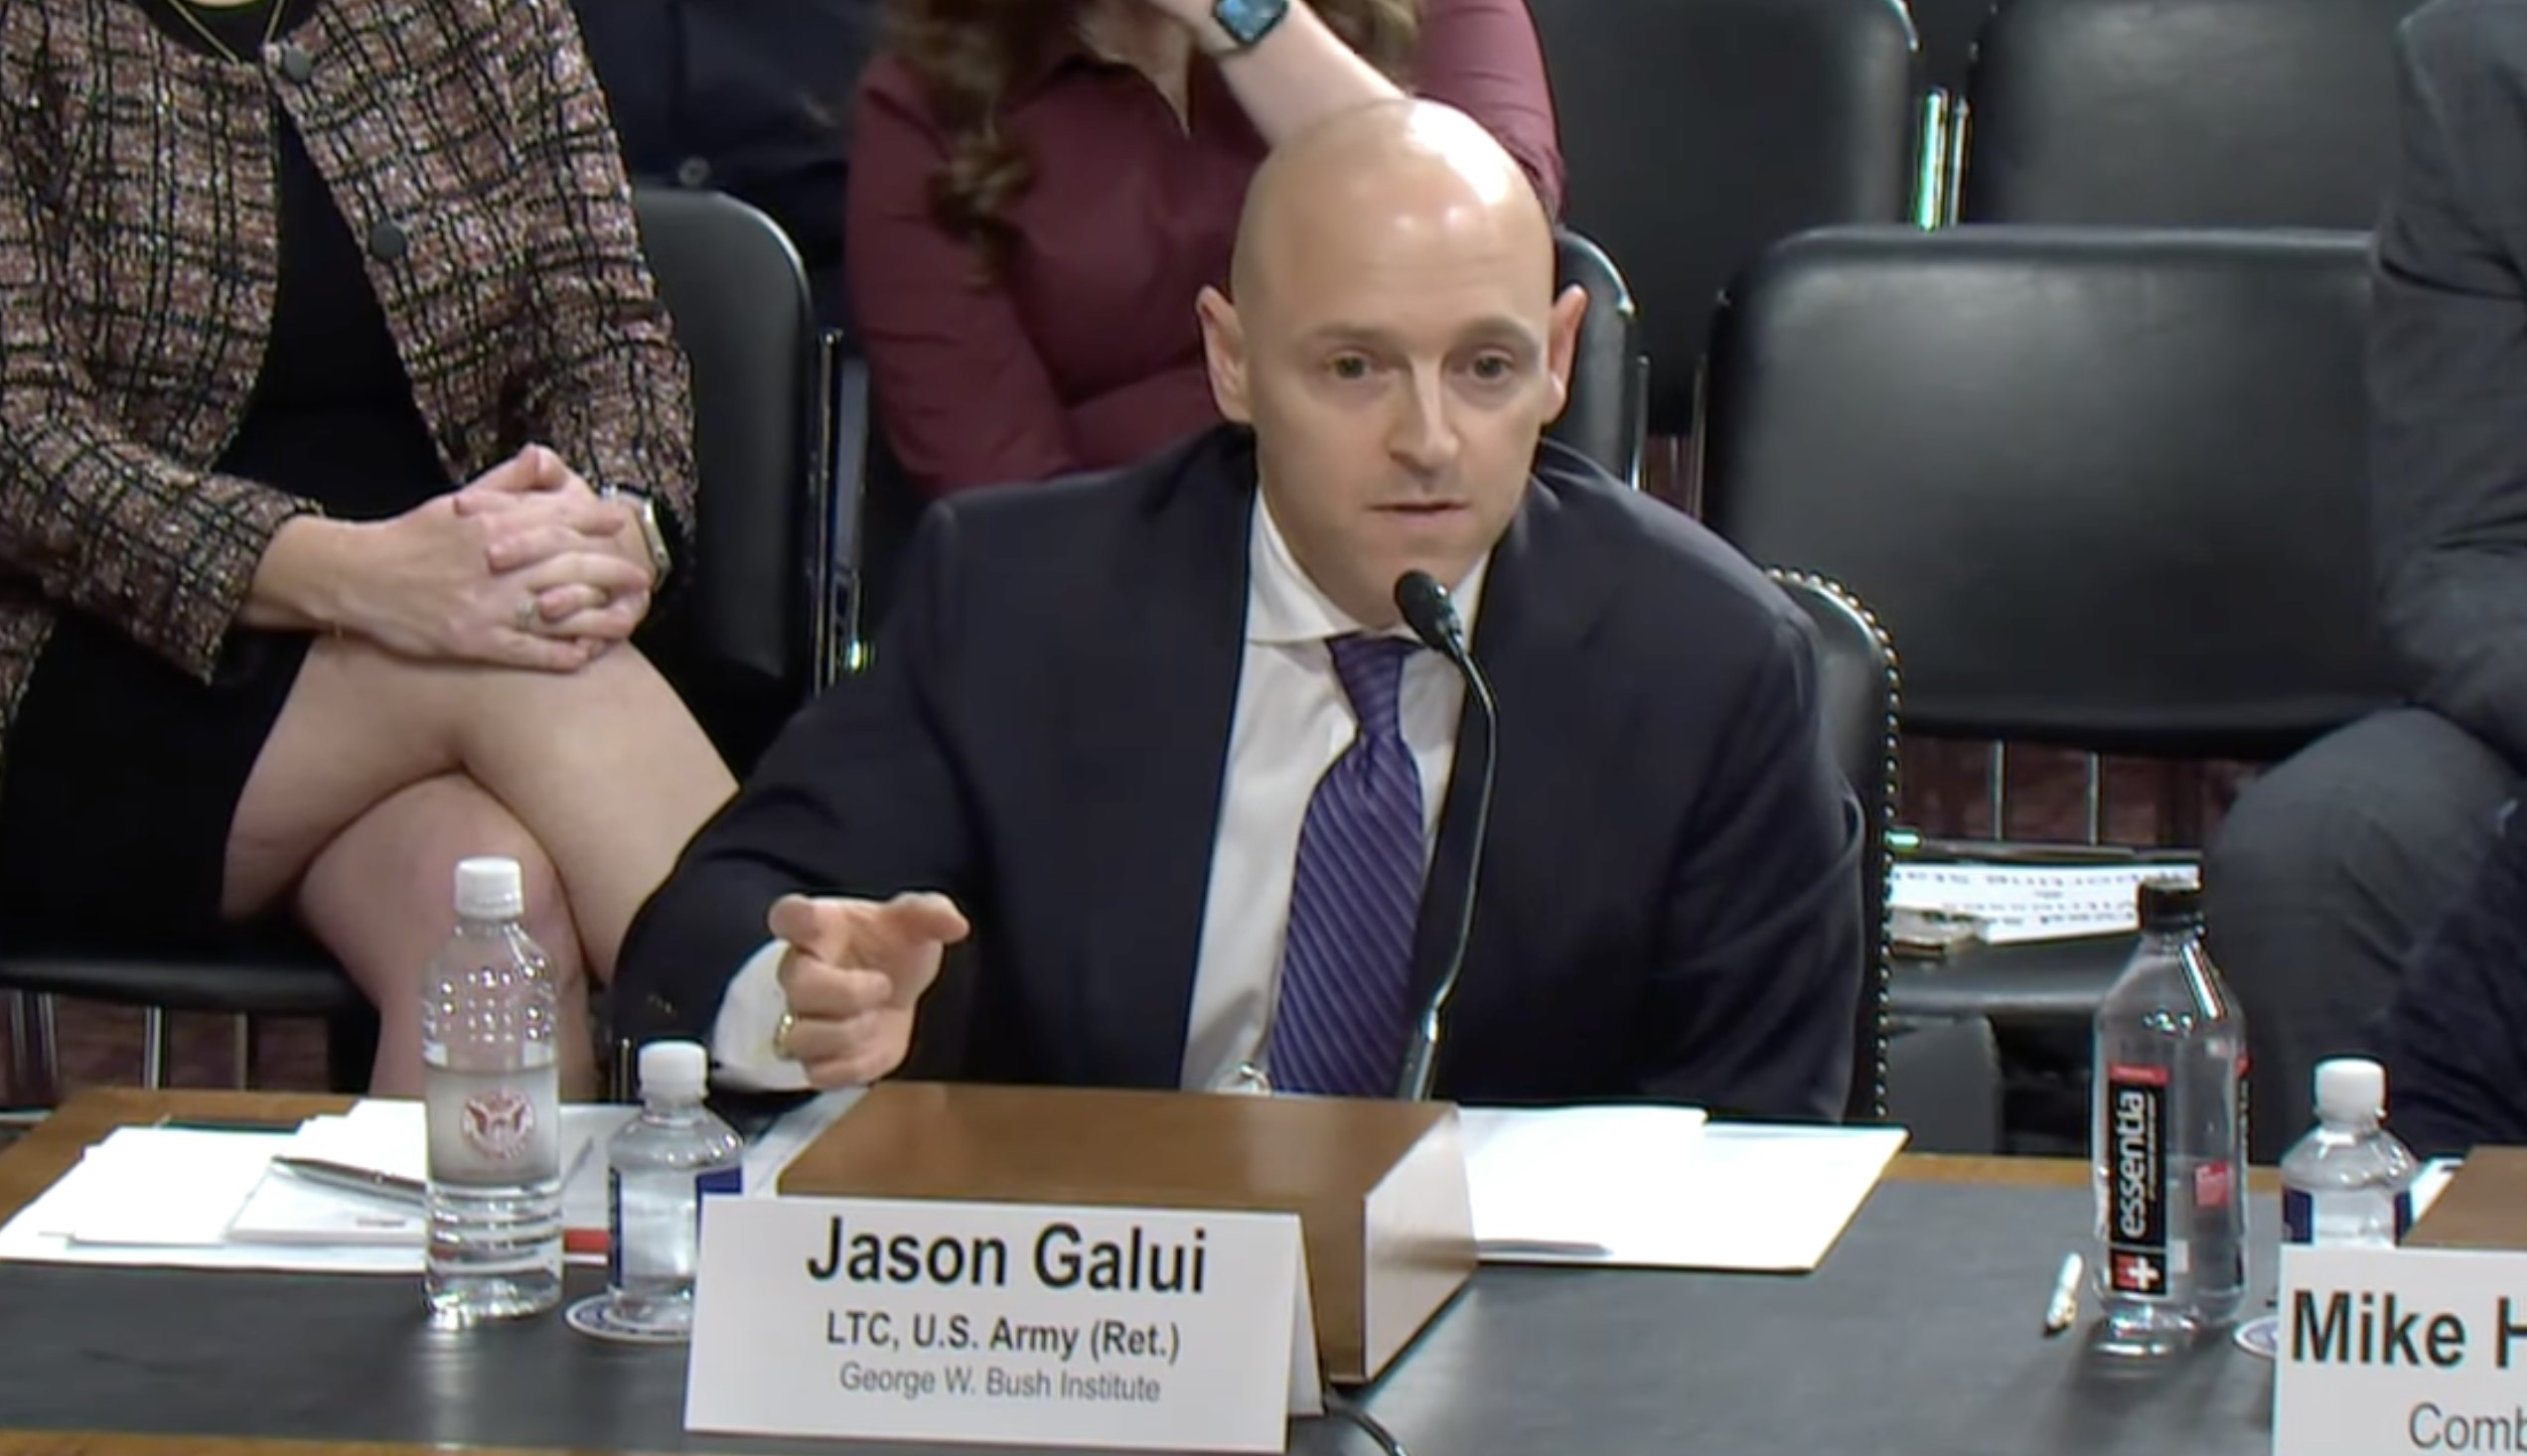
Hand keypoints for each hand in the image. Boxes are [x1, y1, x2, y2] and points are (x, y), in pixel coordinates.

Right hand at [334, 481, 650, 671]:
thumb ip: (507, 482)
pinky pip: (530, 650)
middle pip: (571, 564)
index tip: (621, 522)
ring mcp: (487, 604)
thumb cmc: (412, 538)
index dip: (595, 521)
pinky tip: (587, 653)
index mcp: (491, 522)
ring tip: (628, 617)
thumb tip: (544, 457)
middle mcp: (495, 561)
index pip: (558, 517)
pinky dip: (562, 653)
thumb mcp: (459, 500)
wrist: (358, 577)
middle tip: (640, 577)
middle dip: (613, 571)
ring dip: (600, 615)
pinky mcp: (474, 641)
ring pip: (559, 609)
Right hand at [767, 891, 971, 1087]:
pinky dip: (853, 1066)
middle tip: (884, 986)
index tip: (813, 922)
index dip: (794, 918)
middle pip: (799, 986)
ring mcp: (802, 1019)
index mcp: (821, 929)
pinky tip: (873, 1045)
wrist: (896, 989)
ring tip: (876, 1019)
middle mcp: (800, 972)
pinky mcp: (817, 1058)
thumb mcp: (915, 921)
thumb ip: (932, 913)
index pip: (790, 916)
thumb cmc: (892, 946)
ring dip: (848, 1033)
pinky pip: (819, 1074)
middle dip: (847, 993)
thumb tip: (955, 924)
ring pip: (801, 1038)